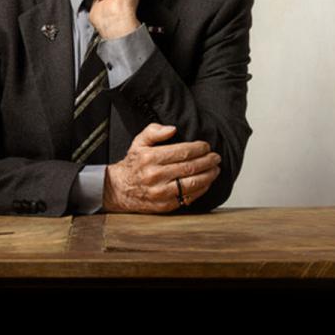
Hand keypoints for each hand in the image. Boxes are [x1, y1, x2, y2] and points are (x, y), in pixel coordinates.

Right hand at [103, 123, 221, 213]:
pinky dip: (201, 190)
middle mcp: (155, 176)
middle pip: (190, 167)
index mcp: (150, 158)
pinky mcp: (164, 205)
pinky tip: (206, 182)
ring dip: (208, 176)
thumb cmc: (133, 164)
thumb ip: (154, 131)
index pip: (182, 152)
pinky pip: (188, 197)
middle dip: (207, 161)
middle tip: (215, 157)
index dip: (198, 149)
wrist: (119, 189)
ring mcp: (160, 192)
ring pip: (191, 184)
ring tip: (215, 169)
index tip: (206, 146)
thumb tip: (172, 129)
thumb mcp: (138, 142)